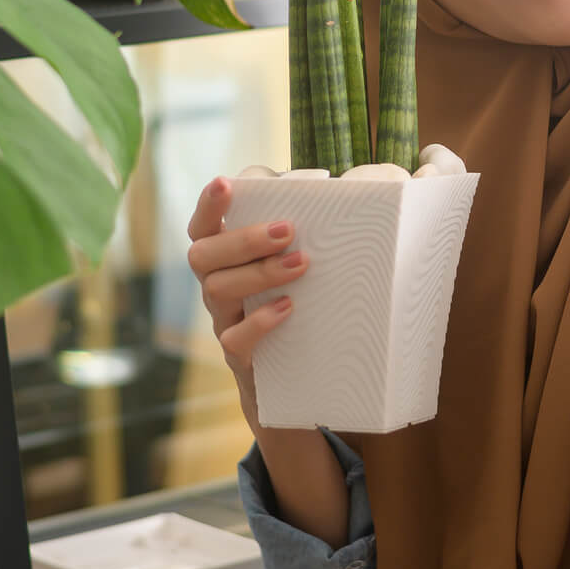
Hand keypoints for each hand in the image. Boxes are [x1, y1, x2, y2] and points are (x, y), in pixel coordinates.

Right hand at [186, 177, 307, 436]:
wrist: (301, 387)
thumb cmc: (309, 309)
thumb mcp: (307, 269)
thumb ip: (319, 231)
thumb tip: (367, 185)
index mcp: (229, 259)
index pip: (204, 225)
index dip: (208, 204)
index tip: (227, 182)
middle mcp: (219, 286)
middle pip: (202, 254)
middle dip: (243, 238)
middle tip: (288, 230)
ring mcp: (226, 322)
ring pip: (217, 289)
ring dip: (259, 271)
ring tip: (302, 264)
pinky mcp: (241, 359)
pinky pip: (235, 340)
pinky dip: (260, 320)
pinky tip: (289, 309)